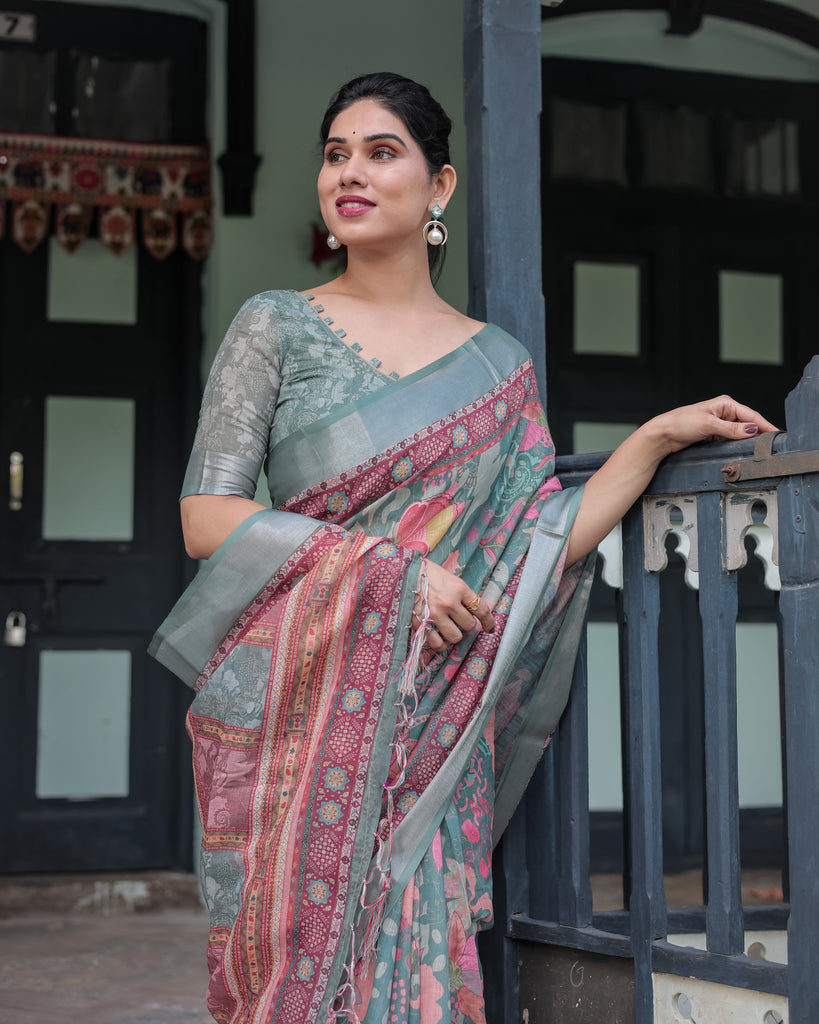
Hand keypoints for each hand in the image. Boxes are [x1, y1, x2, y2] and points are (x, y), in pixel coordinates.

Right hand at [411, 559, 493, 654]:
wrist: (400, 572)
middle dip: (465, 624)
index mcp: (459, 588)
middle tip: (457, 619)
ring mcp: (435, 614)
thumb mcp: (449, 577)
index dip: (489, 622)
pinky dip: (439, 643)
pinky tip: (437, 637)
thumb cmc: (426, 573)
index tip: (490, 628)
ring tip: (446, 627)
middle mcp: (449, 602)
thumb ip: (461, 593)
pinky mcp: (421, 623)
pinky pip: (437, 643)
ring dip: (453, 634)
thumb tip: (474, 610)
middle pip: (469, 625)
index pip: (482, 609)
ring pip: (455, 637)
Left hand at [650, 396, 778, 456]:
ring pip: (739, 433)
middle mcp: (724, 412)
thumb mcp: (709, 425)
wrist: (663, 434)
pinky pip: (730, 440)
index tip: (776, 434)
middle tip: (769, 446)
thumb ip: (731, 429)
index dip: (765, 425)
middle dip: (757, 434)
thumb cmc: (681, 423)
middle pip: (747, 424)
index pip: (751, 415)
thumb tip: (752, 430)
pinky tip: (741, 450)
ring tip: (758, 449)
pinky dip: (736, 445)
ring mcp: (719, 424)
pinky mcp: (714, 434)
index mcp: (725, 404)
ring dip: (747, 441)